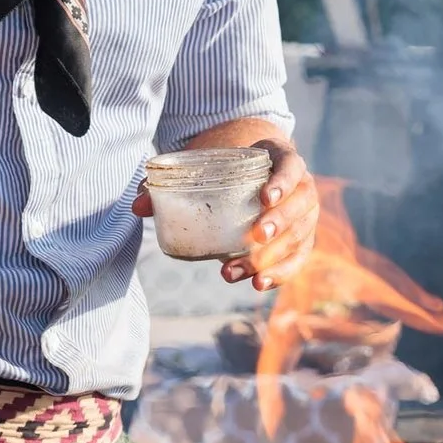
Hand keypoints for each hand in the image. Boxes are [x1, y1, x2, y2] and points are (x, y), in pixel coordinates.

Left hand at [130, 133, 319, 291]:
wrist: (255, 170)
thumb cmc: (229, 165)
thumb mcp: (207, 164)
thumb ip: (173, 182)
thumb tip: (137, 206)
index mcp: (283, 158)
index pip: (291, 166)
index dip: (282, 182)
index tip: (264, 197)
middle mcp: (302, 187)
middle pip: (299, 206)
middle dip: (279, 223)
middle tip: (256, 235)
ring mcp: (306, 215)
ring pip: (298, 237)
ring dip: (269, 257)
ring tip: (237, 270)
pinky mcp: (301, 239)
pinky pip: (297, 259)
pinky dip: (280, 273)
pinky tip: (259, 284)